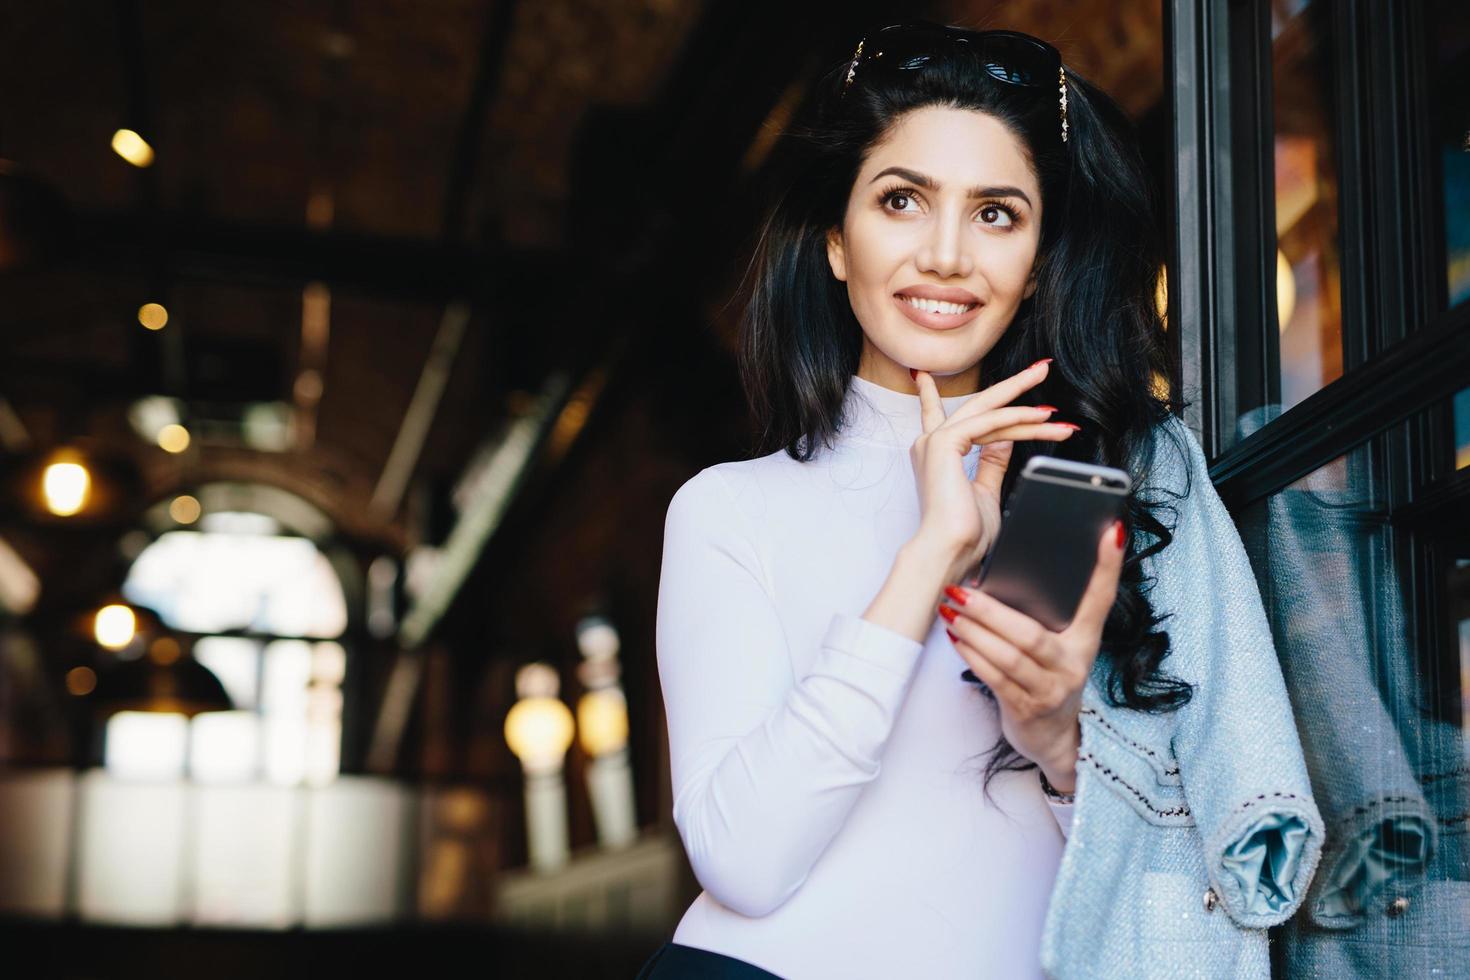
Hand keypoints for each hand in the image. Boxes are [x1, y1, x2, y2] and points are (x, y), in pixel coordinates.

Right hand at [909, 360, 1075, 582]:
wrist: (950, 551)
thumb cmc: (965, 534)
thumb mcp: (985, 490)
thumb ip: (992, 462)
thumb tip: (1005, 440)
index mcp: (935, 455)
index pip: (936, 414)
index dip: (931, 393)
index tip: (923, 374)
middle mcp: (931, 443)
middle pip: (978, 404)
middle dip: (1013, 386)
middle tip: (1041, 369)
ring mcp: (936, 441)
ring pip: (990, 411)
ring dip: (1029, 407)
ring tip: (1059, 410)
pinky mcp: (944, 443)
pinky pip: (990, 423)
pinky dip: (1019, 420)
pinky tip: (1043, 421)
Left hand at [938, 519, 1126, 788]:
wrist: (1054, 739)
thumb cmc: (1048, 679)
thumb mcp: (1059, 648)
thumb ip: (1044, 618)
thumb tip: (999, 577)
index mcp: (1086, 642)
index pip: (1101, 598)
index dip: (1108, 566)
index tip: (1111, 531)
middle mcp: (1073, 666)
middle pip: (1030, 634)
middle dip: (990, 611)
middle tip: (960, 590)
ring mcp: (1051, 690)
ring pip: (1008, 656)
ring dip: (973, 632)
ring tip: (949, 611)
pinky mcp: (1026, 710)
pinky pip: (994, 678)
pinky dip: (971, 655)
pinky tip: (955, 638)